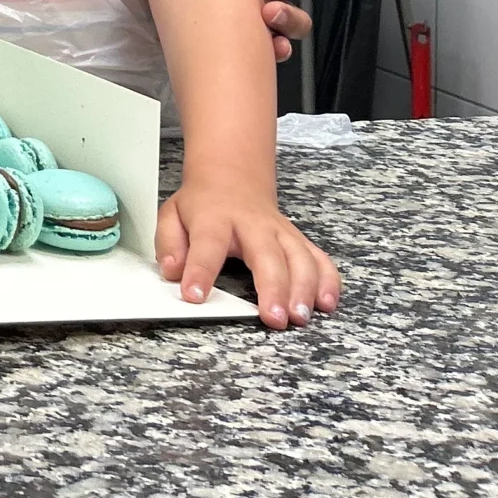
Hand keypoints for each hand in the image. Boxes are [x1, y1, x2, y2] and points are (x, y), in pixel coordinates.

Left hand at [157, 179, 340, 328]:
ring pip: (300, 258)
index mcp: (215, 218)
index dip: (200, 271)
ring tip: (299, 316)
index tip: (194, 296)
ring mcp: (280, 232)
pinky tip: (326, 303)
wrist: (232, 178)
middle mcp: (253, 225)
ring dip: (304, 288)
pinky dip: (328, 281)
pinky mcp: (299, 240)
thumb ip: (169, 244)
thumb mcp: (173, 215)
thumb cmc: (203, 205)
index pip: (207, 244)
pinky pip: (320, 259)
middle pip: (267, 254)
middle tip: (273, 318)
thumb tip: (172, 271)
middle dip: (272, 287)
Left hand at [227, 0, 312, 60]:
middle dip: (288, 8)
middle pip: (294, 9)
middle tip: (266, 6)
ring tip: (264, 26)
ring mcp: (258, 18)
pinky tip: (265, 51)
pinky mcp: (244, 37)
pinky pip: (266, 51)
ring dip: (282, 31)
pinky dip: (270, 53)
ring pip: (287, 31)